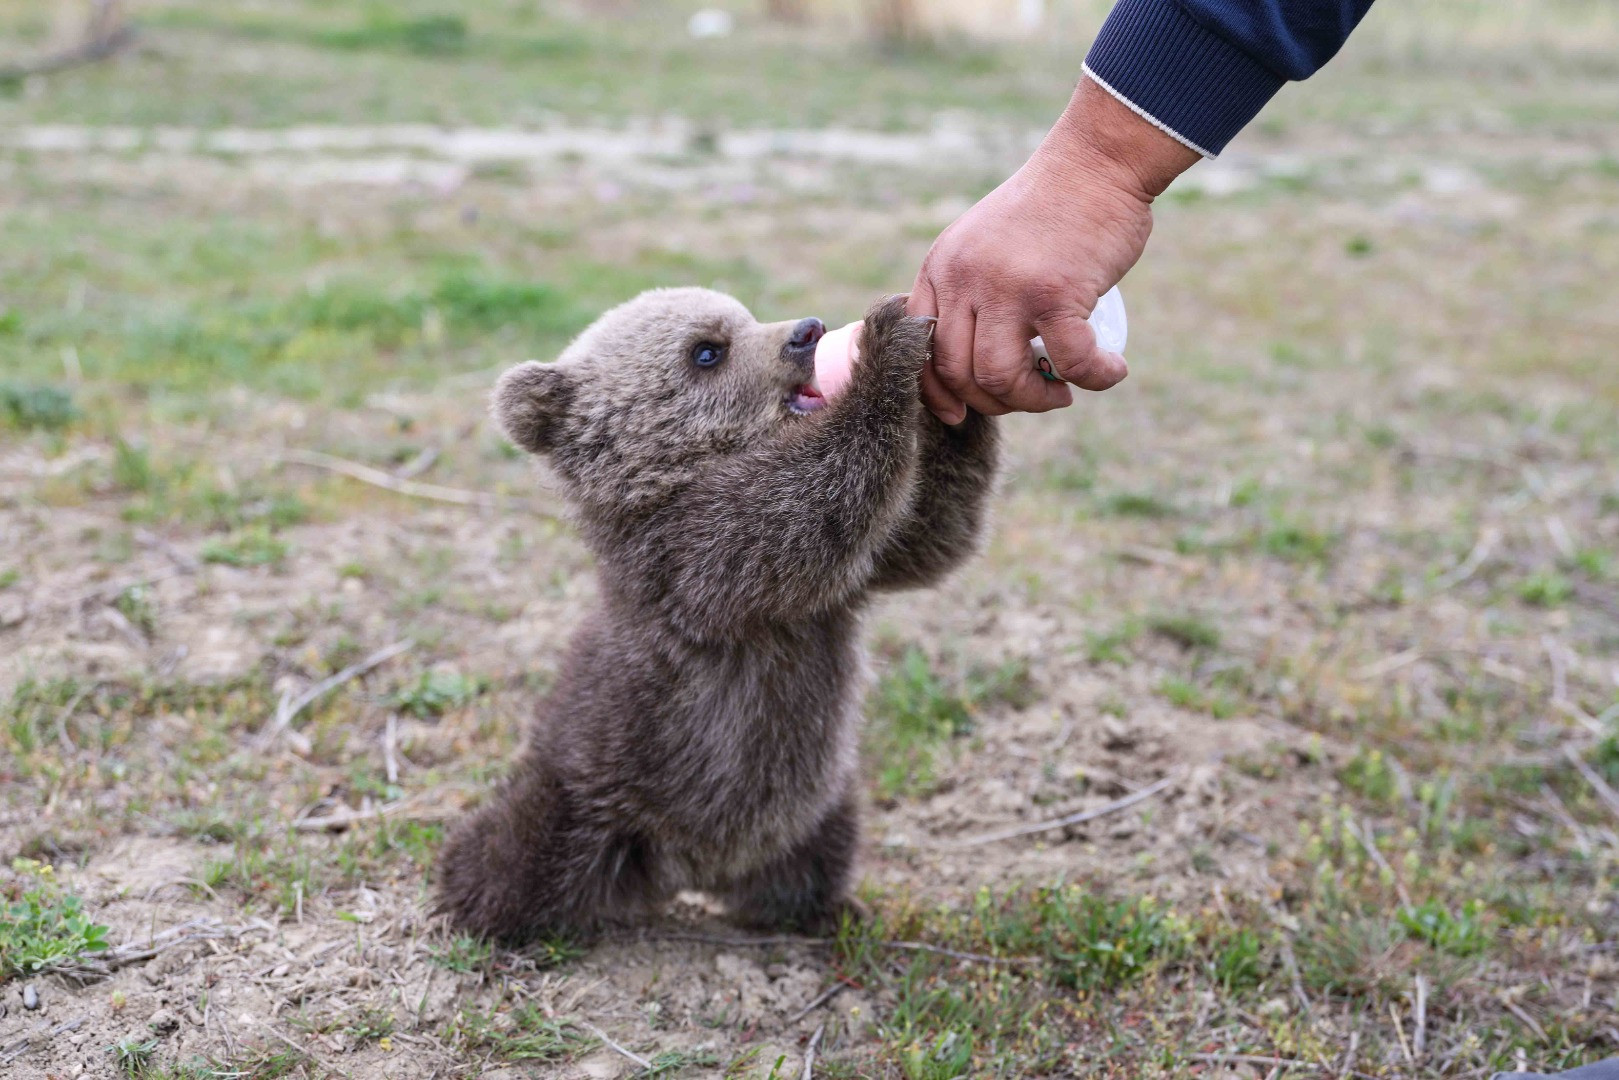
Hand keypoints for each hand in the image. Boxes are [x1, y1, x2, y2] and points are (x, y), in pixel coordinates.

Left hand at [909, 75, 1200, 422]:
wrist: (1096, 161)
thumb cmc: (1049, 207)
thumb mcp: (982, 242)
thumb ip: (968, 288)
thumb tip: (973, 359)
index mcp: (942, 267)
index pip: (916, 348)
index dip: (936, 392)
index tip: (960, 412)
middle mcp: (964, 278)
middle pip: (958, 372)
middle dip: (995, 401)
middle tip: (1032, 394)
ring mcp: (1007, 286)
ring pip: (1001, 378)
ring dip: (1035, 400)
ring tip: (1062, 391)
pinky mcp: (1056, 292)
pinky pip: (1069, 361)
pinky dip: (1095, 377)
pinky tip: (1110, 370)